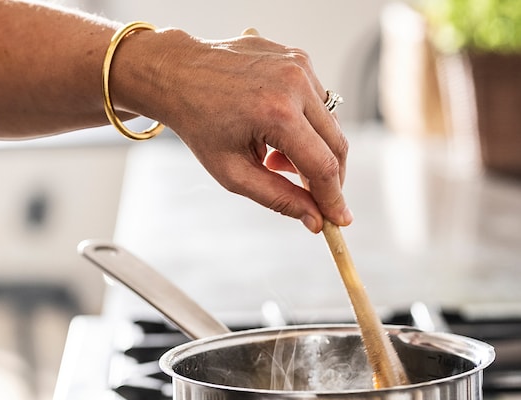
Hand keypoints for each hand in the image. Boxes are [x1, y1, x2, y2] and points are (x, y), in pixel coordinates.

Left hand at [112, 29, 351, 233]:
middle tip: (312, 198)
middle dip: (330, 179)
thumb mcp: (234, 174)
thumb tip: (315, 220)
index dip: (334, 198)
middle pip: (337, 145)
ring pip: (330, 125)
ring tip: (274, 159)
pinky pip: (318, 103)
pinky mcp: (299, 58)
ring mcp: (299, 65)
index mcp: (278, 112)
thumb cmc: (201, 125)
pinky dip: (306, 126)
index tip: (341, 220)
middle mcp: (295, 83)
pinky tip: (275, 133)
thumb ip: (279, 199)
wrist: (179, 74)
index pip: (323, 166)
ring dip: (313, 151)